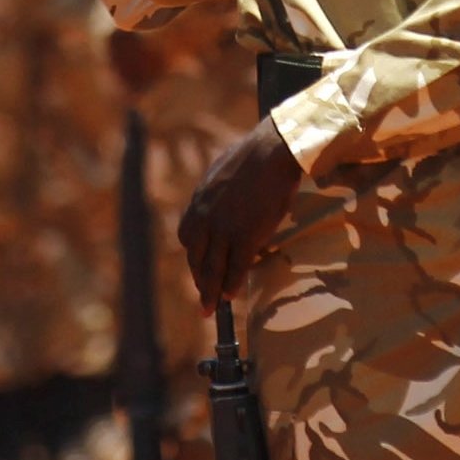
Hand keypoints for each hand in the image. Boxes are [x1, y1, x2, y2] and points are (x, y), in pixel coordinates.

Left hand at [179, 118, 304, 304]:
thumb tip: (220, 204)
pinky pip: (236, 267)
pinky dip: (233, 284)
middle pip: (197, 257)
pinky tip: (231, 296)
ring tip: (211, 308)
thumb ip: (216, 195)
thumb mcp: (221, 174)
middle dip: (199, 280)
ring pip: (213, 268)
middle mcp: (205, 218)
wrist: (271, 152)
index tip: (199, 268)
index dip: (193, 257)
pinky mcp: (245, 236)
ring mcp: (224, 229)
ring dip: (211, 290)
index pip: (187, 237)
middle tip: (202, 297)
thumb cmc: (253, 157)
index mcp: (198, 202)